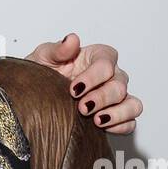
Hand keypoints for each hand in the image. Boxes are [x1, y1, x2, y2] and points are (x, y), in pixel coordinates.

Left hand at [27, 33, 142, 133]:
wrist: (35, 97)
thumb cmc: (42, 74)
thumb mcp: (43, 58)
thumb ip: (58, 49)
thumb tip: (72, 39)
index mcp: (97, 57)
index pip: (106, 64)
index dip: (93, 77)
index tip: (73, 89)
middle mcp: (111, 76)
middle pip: (119, 85)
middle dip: (101, 98)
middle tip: (82, 108)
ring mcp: (116, 97)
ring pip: (132, 104)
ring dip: (117, 113)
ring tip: (97, 120)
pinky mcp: (116, 116)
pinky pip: (130, 123)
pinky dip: (122, 126)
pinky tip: (103, 128)